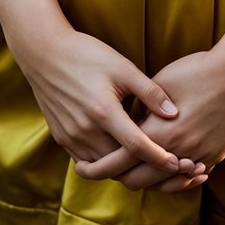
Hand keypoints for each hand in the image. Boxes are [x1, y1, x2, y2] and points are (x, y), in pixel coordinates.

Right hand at [14, 26, 202, 187]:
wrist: (44, 52)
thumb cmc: (87, 54)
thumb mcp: (122, 66)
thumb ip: (149, 91)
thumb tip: (176, 112)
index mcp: (103, 112)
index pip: (137, 146)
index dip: (160, 158)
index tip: (181, 163)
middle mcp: (85, 131)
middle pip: (120, 165)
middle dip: (147, 171)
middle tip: (171, 171)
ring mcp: (71, 138)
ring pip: (104, 169)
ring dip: (126, 171)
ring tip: (151, 169)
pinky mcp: (62, 139)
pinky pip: (88, 162)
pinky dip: (106, 165)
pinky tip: (122, 158)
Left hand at [72, 47, 224, 192]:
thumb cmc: (197, 71)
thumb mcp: (161, 84)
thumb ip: (141, 108)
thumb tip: (126, 123)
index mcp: (158, 132)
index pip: (118, 161)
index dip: (97, 167)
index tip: (81, 168)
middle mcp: (177, 151)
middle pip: (137, 180)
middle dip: (116, 179)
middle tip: (100, 172)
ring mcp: (198, 157)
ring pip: (163, 184)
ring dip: (145, 180)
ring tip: (130, 173)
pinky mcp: (215, 156)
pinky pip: (188, 179)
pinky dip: (172, 178)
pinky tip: (164, 170)